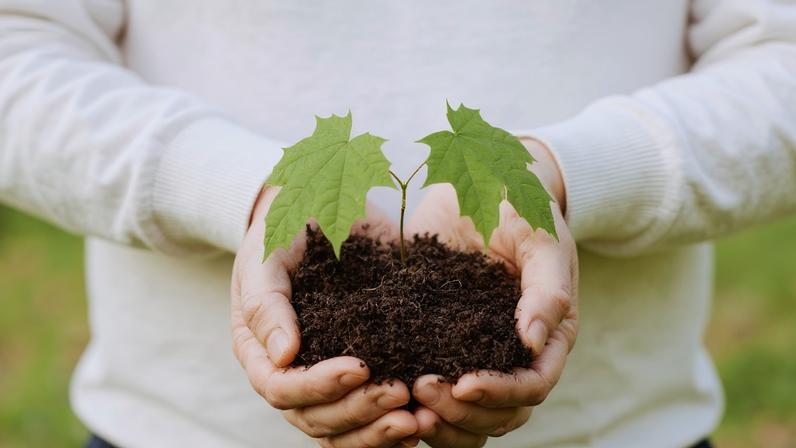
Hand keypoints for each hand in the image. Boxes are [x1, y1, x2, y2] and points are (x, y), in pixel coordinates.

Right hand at [231, 187, 418, 447]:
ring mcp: (324, 381)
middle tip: (400, 394)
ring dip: (378, 432)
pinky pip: (367, 421)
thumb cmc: (286, 232)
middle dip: (358, 411)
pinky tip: (421, 426)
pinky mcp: (358, 378)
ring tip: (418, 420)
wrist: (318, 216)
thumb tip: (282, 356)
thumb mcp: (267, 256)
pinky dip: (390, 431)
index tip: (360, 366)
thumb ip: (266, 302)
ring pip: (342, 431)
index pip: (281, 387)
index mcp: (260, 350)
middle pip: (315, 418)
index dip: (318, 385)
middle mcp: (290, 374)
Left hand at [406, 139, 577, 446]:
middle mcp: (514, 357)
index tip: (465, 384)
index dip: (502, 393)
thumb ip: (547, 290)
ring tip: (405, 405)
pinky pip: (435, 389)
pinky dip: (416, 402)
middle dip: (463, 412)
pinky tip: (389, 390)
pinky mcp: (442, 344)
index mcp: (547, 338)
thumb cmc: (525, 212)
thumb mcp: (543, 242)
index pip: (531, 385)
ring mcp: (478, 355)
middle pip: (498, 413)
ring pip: (467, 416)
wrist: (487, 189)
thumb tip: (533, 343)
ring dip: (440, 419)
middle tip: (422, 392)